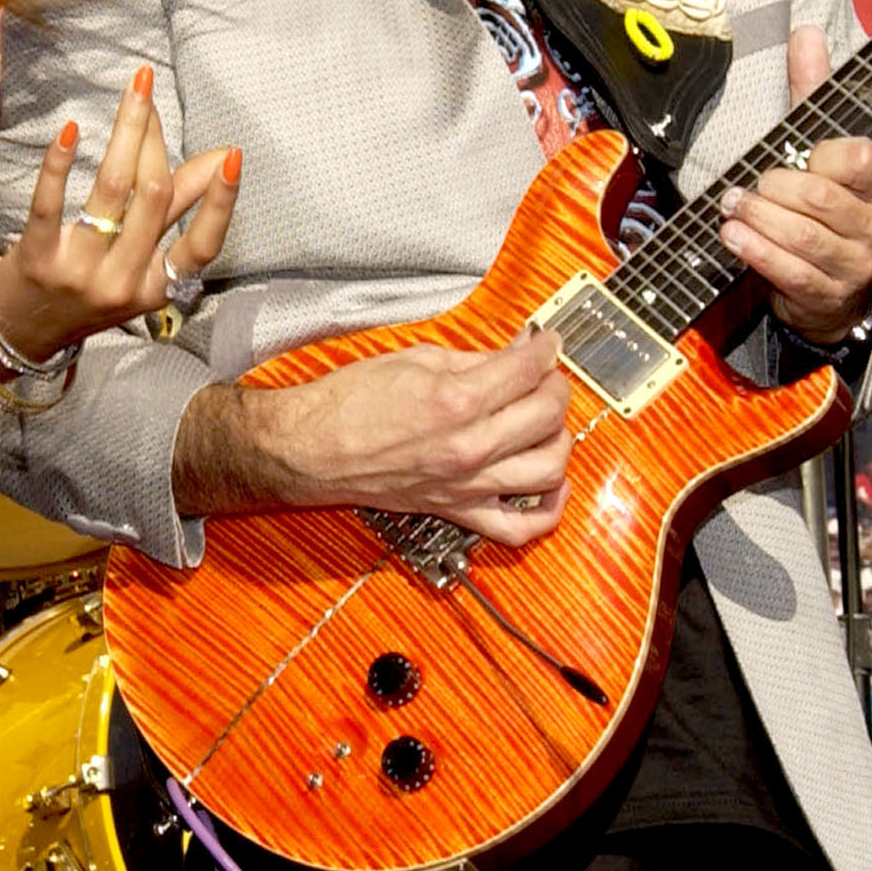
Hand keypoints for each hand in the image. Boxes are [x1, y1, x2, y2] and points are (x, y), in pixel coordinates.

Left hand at [0, 67, 240, 359]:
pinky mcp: (38, 258)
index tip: (233, 156)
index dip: (220, 202)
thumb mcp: (137, 262)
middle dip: (154, 136)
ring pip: (112, 190)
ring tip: (133, 92)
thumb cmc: (86, 289)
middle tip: (146, 92)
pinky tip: (70, 128)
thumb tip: (223, 160)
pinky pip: (50, 203)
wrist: (17, 333)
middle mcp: (122, 282)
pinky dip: (60, 163)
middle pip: (153, 196)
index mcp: (154, 287)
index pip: (200, 246)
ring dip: (126, 132)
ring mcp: (79, 272)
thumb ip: (175, 212)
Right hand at [266, 330, 575, 547]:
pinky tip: (552, 484)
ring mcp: (468, 484)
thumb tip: (515, 354)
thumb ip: (475, 360)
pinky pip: (520, 528)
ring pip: (549, 467)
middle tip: (545, 374)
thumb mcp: (415, 360)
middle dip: (555, 385)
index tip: (547, 342)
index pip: (528, 369)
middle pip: (548, 414)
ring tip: (546, 421)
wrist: (312, 449)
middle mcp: (469, 446)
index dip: (546, 348)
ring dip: (559, 437)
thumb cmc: (349, 403)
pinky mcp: (459, 511)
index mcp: (456, 400)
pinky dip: (548, 509)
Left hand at [718, 24, 871, 343]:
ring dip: (759, 219)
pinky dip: (757, 252)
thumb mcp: (817, 145)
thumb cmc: (821, 203)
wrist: (831, 282)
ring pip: (805, 237)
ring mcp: (856, 263)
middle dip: (773, 189)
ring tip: (731, 208)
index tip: (798, 155)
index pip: (858, 157)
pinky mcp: (829, 295)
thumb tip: (806, 32)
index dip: (820, 154)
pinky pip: (792, 272)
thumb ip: (812, 91)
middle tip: (747, 187)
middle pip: (820, 199)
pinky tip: (733, 237)